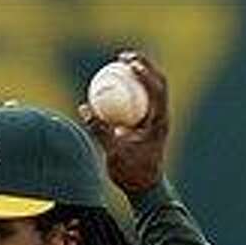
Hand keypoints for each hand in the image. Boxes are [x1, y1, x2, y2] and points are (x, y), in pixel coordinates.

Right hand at [78, 50, 169, 194]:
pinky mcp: (150, 122)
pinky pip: (141, 99)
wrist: (144, 188)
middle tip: (123, 56)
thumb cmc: (131, 173)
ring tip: (121, 63)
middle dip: (143, 64)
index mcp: (159, 122)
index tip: (128, 62)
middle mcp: (162, 116)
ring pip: (151, 88)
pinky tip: (117, 83)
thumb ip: (100, 131)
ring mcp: (157, 119)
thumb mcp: (113, 152)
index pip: (156, 89)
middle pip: (157, 81)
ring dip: (139, 73)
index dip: (144, 71)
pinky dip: (132, 88)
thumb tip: (84, 108)